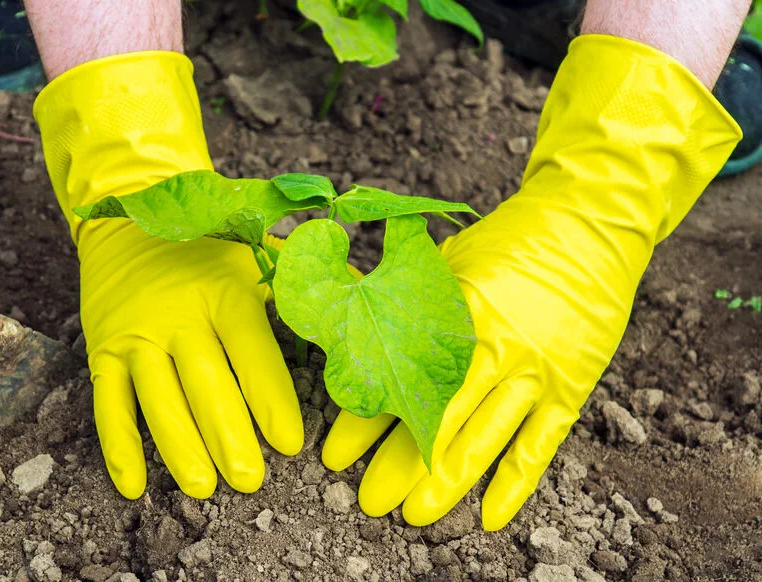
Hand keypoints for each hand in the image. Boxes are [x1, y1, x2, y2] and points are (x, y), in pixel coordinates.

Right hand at [34, 53, 301, 498]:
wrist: (129, 220)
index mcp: (225, 293)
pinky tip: (132, 486)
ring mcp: (137, 336)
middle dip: (228, 434)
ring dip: (179, 447)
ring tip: (202, 486)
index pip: (250, 350)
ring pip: (157, 400)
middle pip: (204, 383)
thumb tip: (367, 307)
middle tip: (249, 480)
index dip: (269, 397)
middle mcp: (179, 316)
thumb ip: (308, 283)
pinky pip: (108, 405)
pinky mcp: (102, 351)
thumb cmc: (211, 248)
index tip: (289, 442)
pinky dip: (117, 447)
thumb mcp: (260, 254)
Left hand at [321, 35, 740, 528]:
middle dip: (399, 465)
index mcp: (456, 314)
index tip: (336, 452)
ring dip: (446, 483)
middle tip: (368, 500)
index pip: (400, 379)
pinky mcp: (570, 387)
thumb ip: (409, 299)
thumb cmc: (511, 240)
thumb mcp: (449, 260)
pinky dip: (516, 485)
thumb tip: (352, 322)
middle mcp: (494, 349)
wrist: (590, 225)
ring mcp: (535, 372)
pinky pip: (540, 445)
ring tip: (414, 515)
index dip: (366, 420)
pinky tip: (490, 518)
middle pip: (437, 420)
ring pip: (483, 441)